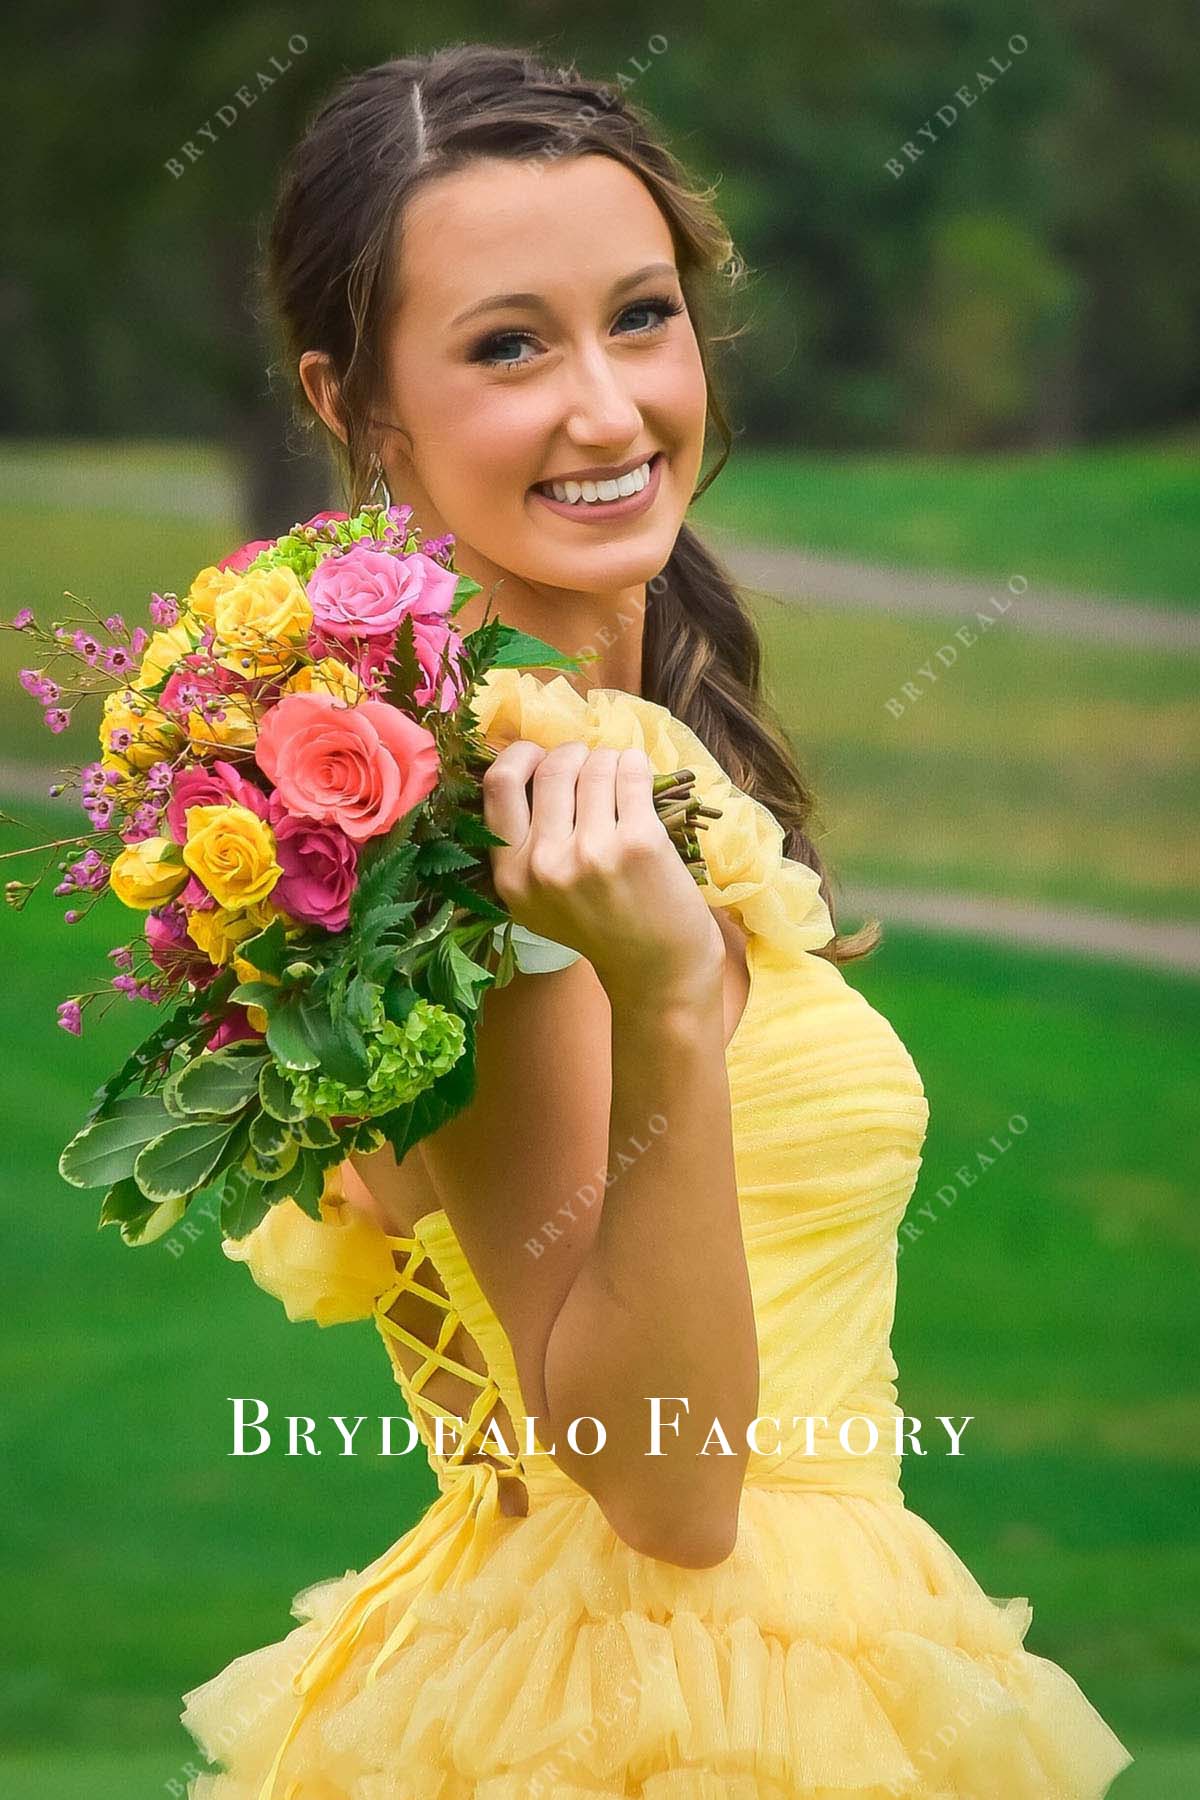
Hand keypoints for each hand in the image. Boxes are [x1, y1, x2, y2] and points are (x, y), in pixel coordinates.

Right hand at [482, 739, 724, 1005]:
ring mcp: (592, 852)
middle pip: (551, 767)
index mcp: (511, 875)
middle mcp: (545, 864)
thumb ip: (522, 844)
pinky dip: (635, 764)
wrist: (657, 968)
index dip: (521, 756)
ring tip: (619, 779)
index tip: (541, 758)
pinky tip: (638, 776)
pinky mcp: (638, 842)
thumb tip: (529, 764)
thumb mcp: (537, 900)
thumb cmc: (599, 925)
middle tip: (590, 768)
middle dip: (574, 754)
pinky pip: (630, 772)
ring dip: (609, 760)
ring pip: (594, 764)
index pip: (498, 784)